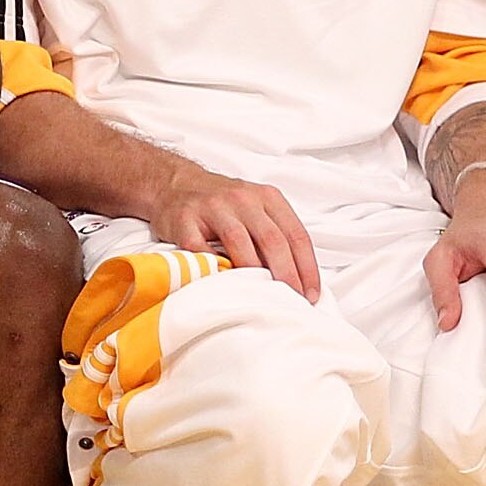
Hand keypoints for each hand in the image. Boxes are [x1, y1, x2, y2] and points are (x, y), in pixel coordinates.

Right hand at [149, 159, 319, 301]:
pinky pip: (201, 249)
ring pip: (239, 242)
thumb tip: (298, 278)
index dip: (307, 267)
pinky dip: (213, 268)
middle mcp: (242, 199)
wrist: (174, 185)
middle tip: (291, 300)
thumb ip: (275, 234)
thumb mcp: (256, 209)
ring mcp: (212, 208)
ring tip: (262, 297)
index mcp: (267, 198)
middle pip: (272, 239)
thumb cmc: (222, 205)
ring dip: (253, 272)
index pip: (296, 234)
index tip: (311, 293)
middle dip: (286, 274)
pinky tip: (222, 285)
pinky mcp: (184, 220)